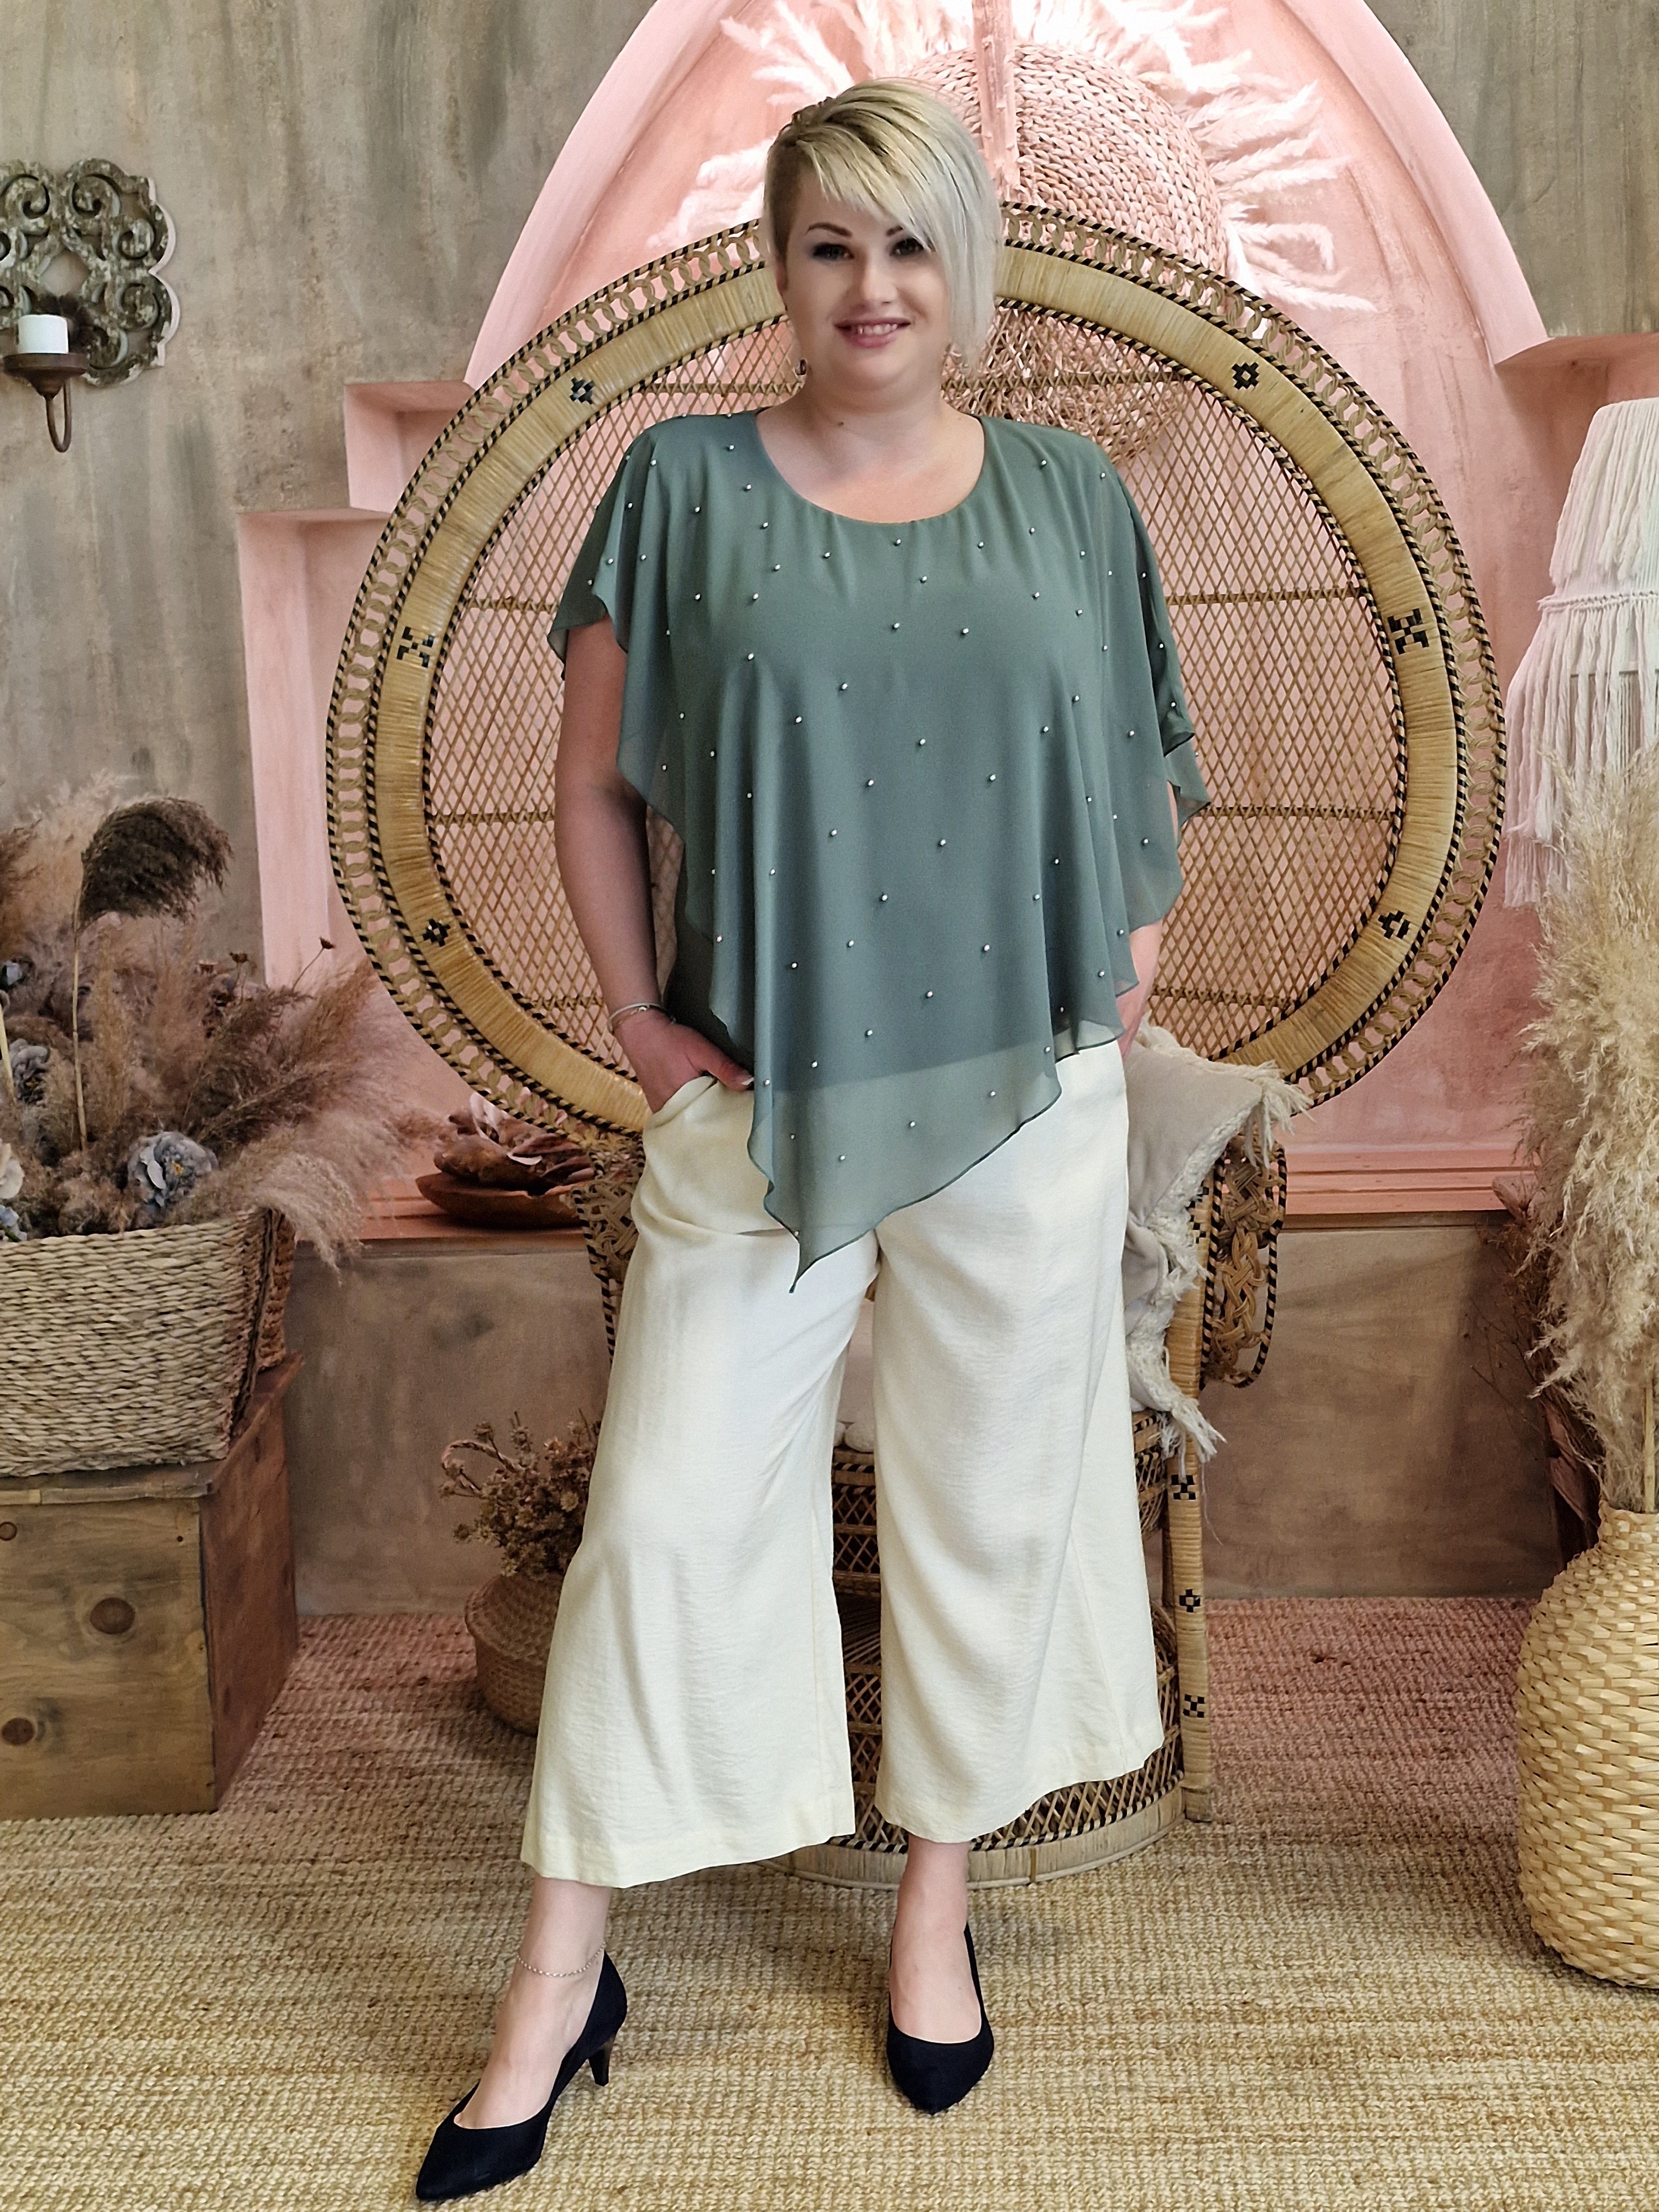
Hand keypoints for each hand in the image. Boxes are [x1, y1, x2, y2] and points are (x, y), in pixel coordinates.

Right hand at [617, 1009, 752, 1114]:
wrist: (640, 1032)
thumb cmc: (669, 1040)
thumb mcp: (702, 1050)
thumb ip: (725, 1068)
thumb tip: (748, 1083)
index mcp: (683, 1101)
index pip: (712, 1118)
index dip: (726, 1112)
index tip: (738, 1107)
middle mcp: (669, 1109)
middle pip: (700, 1119)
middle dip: (714, 1113)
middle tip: (729, 1102)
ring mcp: (661, 1108)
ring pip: (688, 1116)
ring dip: (700, 1110)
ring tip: (713, 1098)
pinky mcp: (656, 1104)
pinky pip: (676, 1112)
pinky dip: (687, 1107)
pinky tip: (695, 1096)